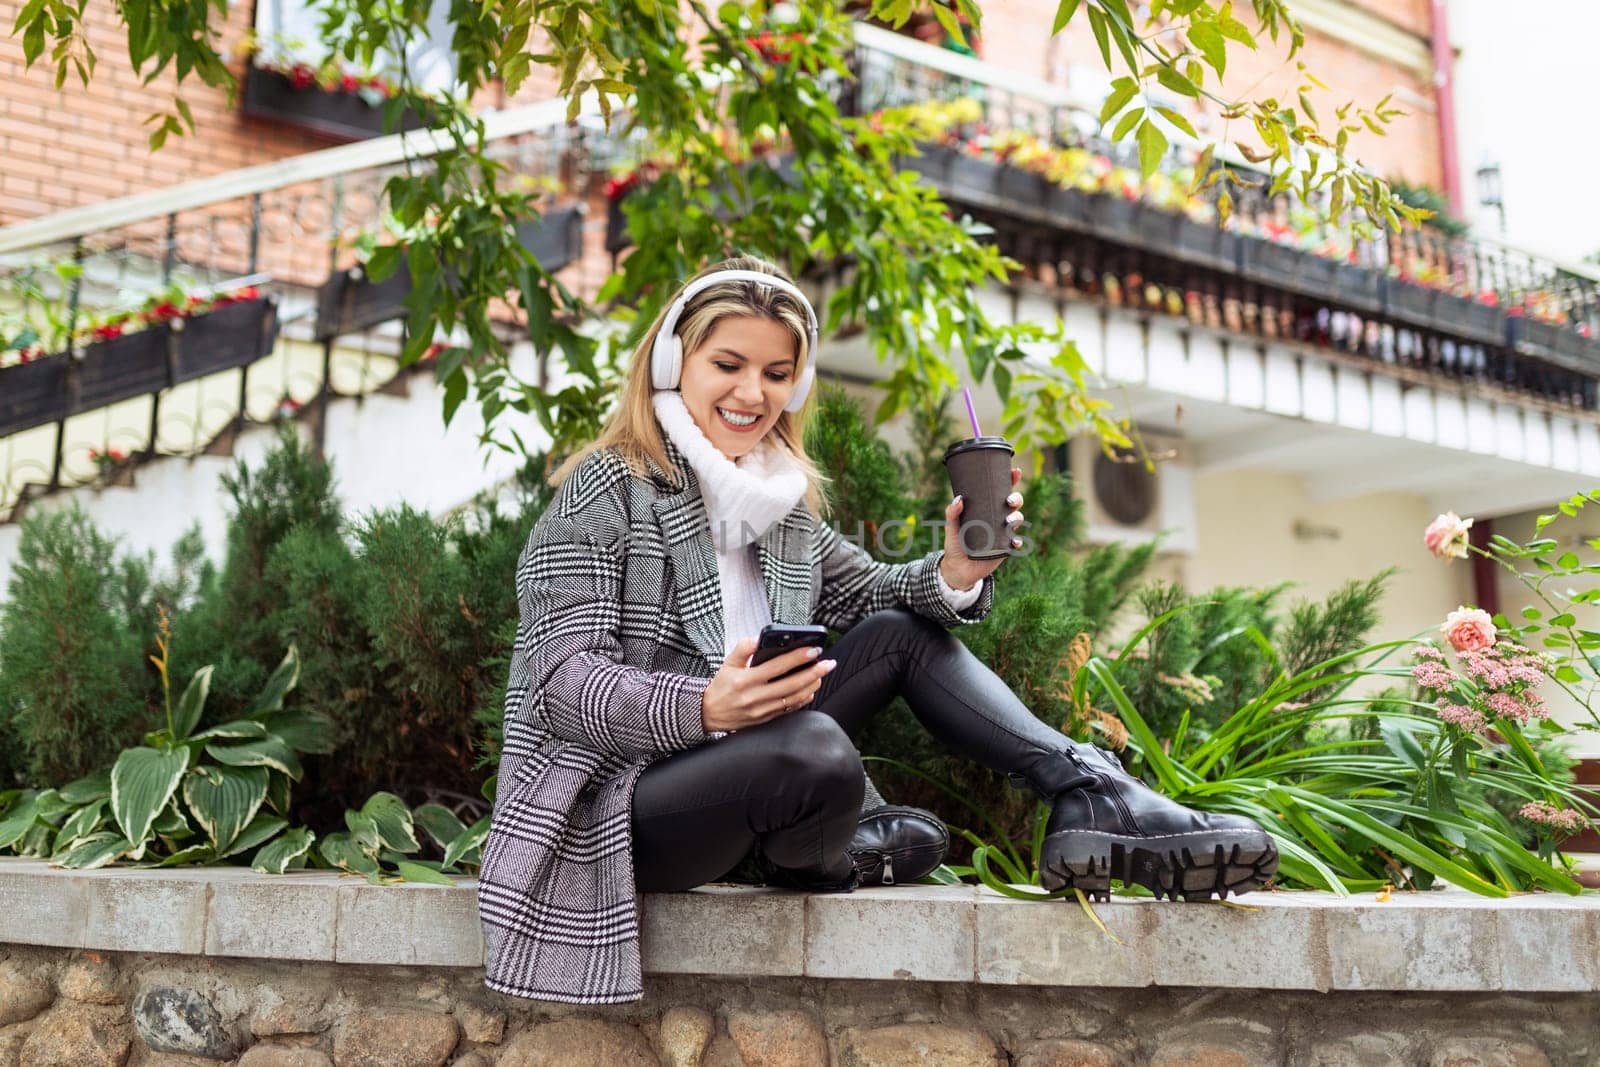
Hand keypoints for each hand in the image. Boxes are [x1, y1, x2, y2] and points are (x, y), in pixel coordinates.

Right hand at [701, 636, 836, 732]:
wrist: (708, 714)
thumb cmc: (721, 686)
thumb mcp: (727, 663)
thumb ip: (743, 648)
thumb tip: (760, 637)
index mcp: (746, 680)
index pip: (778, 666)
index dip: (798, 657)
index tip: (813, 649)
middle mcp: (755, 697)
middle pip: (792, 684)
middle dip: (814, 672)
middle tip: (828, 663)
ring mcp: (762, 710)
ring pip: (794, 698)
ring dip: (812, 686)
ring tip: (822, 674)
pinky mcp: (766, 719)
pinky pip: (790, 709)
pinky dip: (803, 699)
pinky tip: (811, 690)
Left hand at [941, 467, 1023, 590]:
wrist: (957, 568)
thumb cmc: (955, 544)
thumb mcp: (951, 527)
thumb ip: (952, 513)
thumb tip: (959, 498)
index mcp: (987, 509)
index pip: (1001, 491)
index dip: (1011, 480)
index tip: (1015, 471)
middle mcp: (998, 518)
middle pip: (1014, 504)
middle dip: (1016, 498)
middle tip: (1009, 501)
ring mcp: (1003, 533)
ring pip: (1017, 520)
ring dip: (1017, 518)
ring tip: (1008, 521)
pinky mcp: (1005, 549)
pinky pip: (1015, 543)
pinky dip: (1017, 541)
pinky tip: (1013, 541)